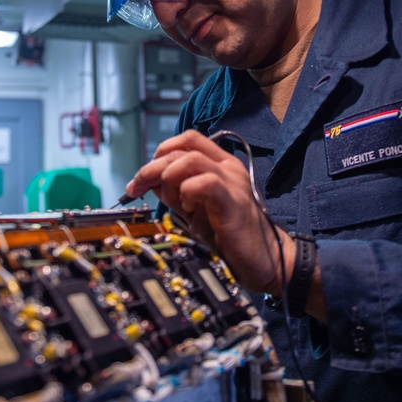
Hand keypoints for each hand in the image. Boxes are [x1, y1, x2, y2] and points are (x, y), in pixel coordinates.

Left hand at [126, 130, 293, 294]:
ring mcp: (232, 182)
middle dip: (152, 167)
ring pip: (191, 159)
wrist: (264, 260)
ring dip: (168, 178)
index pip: (186, 140)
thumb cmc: (228, 236)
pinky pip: (205, 183)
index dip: (159, 153)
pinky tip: (188, 209)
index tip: (140, 179)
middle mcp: (227, 167)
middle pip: (183, 147)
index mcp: (219, 165)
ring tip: (172, 202)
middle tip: (137, 189)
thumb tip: (147, 181)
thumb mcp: (193, 209)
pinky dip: (187, 192)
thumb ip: (174, 191)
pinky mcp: (233, 202)